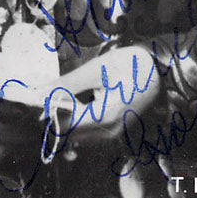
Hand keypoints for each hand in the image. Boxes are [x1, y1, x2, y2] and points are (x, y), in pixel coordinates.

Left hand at [39, 45, 160, 145]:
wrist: (161, 68)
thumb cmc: (130, 64)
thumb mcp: (96, 69)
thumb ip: (67, 84)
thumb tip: (38, 93)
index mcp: (104, 118)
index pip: (64, 124)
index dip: (47, 110)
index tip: (35, 95)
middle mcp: (109, 132)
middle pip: (69, 132)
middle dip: (55, 113)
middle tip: (48, 91)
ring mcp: (113, 133)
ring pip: (77, 133)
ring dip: (66, 116)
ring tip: (64, 93)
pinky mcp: (115, 129)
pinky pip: (88, 131)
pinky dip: (78, 118)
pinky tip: (78, 100)